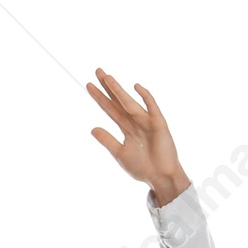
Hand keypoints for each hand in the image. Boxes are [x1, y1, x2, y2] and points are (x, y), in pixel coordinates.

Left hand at [86, 69, 189, 206]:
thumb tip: (92, 128)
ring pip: (129, 103)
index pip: (110, 109)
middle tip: (97, 71)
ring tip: (108, 79)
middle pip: (118, 101)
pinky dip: (145, 98)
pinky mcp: (158, 124)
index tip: (88, 85)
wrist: (160, 177)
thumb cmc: (142, 167)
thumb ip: (107, 140)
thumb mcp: (120, 154)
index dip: (100, 97)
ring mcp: (146, 121)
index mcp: (125, 128)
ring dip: (119, 90)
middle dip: (108, 87)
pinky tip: (136, 87)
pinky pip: (151, 108)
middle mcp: (135, 120)